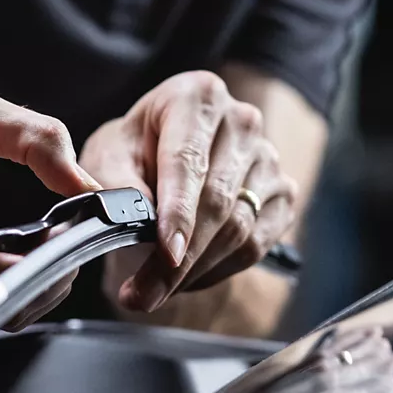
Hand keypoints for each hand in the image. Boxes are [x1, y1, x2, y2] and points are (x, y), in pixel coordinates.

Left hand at [80, 71, 298, 312]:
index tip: (166, 252)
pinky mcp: (283, 192)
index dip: (177, 212)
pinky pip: (256, 245)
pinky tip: (188, 276)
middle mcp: (242, 121)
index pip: (188, 162)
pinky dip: (218, 270)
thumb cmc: (134, 149)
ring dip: (194, 271)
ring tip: (155, 289)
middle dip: (178, 260)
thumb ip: (115, 183)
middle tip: (142, 295)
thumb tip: (132, 217)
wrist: (164, 150)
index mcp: (196, 97)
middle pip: (216, 202)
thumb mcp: (109, 154)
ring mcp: (268, 158)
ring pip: (238, 229)